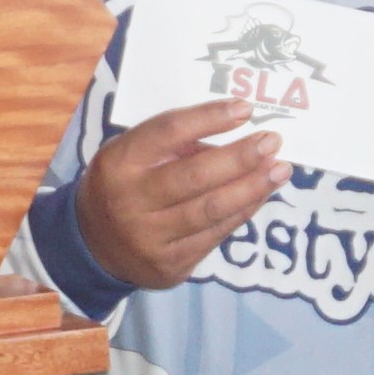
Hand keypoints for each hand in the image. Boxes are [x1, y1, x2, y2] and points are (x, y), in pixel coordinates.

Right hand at [75, 99, 285, 288]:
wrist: (93, 246)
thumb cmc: (122, 185)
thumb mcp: (129, 154)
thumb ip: (170, 144)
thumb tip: (234, 133)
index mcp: (119, 162)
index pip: (168, 132)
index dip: (209, 118)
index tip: (245, 109)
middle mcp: (131, 201)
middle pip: (195, 176)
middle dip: (240, 157)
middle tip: (272, 141)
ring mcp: (150, 237)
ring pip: (211, 209)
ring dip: (252, 187)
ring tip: (280, 169)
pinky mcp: (170, 265)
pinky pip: (215, 235)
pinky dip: (243, 211)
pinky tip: (261, 194)